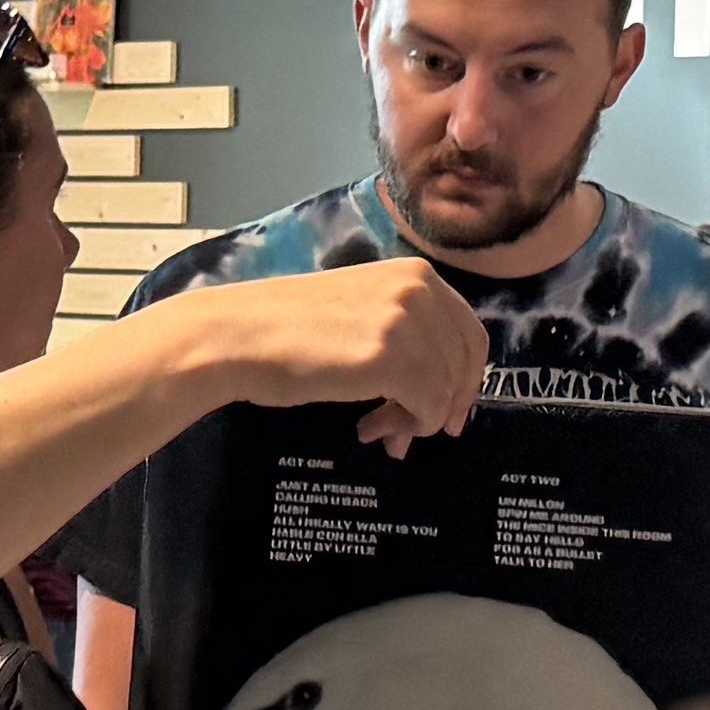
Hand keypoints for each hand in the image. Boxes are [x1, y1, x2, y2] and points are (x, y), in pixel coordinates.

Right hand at [190, 258, 482, 457]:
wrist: (238, 336)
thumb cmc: (286, 329)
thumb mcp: (361, 311)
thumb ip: (405, 334)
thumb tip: (441, 389)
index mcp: (415, 274)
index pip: (470, 334)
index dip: (466, 380)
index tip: (450, 413)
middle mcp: (418, 291)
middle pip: (463, 366)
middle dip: (441, 407)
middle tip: (408, 435)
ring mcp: (406, 323)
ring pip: (444, 391)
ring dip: (415, 421)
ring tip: (378, 432)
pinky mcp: (390, 359)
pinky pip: (425, 408)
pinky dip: (404, 427)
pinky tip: (368, 429)